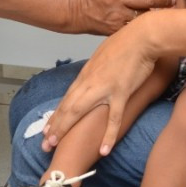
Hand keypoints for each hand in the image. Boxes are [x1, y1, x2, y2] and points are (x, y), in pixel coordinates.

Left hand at [41, 14, 158, 154]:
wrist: (141, 37)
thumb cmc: (126, 43)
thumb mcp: (103, 55)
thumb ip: (96, 70)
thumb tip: (93, 76)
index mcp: (86, 74)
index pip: (67, 98)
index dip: (57, 114)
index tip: (48, 128)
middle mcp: (89, 82)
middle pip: (66, 106)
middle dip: (54, 126)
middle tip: (44, 143)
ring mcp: (103, 88)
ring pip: (78, 111)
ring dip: (65, 128)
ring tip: (55, 145)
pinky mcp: (120, 92)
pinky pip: (113, 117)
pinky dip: (108, 135)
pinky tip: (104, 150)